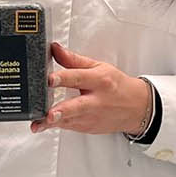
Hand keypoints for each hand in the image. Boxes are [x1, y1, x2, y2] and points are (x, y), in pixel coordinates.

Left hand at [32, 42, 152, 136]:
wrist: (137, 107)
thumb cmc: (116, 85)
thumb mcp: (98, 67)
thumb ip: (74, 60)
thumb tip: (55, 49)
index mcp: (99, 80)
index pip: (79, 77)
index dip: (64, 77)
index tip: (50, 79)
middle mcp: (96, 100)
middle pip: (78, 106)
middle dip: (62, 111)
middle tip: (49, 114)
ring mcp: (92, 117)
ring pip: (70, 121)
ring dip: (53, 123)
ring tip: (38, 124)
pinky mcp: (88, 128)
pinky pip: (69, 126)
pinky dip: (56, 125)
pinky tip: (43, 125)